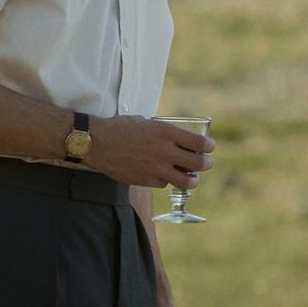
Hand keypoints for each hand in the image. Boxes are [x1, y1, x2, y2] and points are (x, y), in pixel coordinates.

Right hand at [86, 115, 213, 189]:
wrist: (98, 142)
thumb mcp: (146, 122)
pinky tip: (163, 175)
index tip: (209, 147)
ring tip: (191, 178)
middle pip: (199, 164)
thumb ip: (163, 132)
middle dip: (206, 164)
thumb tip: (176, 138)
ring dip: (192, 180)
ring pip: (186, 181)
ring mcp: (157, 168)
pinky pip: (164, 184)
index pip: (199, 143)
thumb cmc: (120, 128)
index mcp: (167, 133)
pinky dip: (166, 180)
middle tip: (206, 163)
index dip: (208, 146)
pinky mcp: (146, 181)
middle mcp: (165, 151)